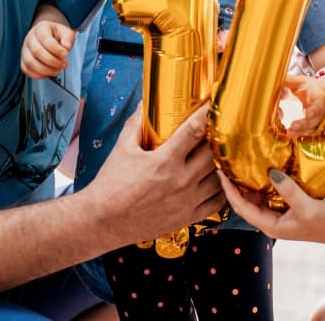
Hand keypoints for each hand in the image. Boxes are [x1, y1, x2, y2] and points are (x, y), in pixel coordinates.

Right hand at [21, 20, 73, 77]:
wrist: (50, 37)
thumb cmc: (57, 35)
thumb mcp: (66, 33)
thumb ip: (68, 38)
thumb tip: (66, 46)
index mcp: (41, 28)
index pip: (45, 38)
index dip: (55, 48)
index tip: (65, 54)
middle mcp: (30, 38)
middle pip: (37, 51)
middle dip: (53, 61)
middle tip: (64, 64)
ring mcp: (25, 50)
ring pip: (30, 62)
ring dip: (45, 70)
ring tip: (57, 70)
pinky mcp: (23, 60)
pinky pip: (26, 70)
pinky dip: (38, 75)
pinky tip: (49, 73)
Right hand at [89, 105, 222, 243]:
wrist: (104, 221)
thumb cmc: (111, 184)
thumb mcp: (122, 148)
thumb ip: (136, 123)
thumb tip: (145, 103)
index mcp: (164, 161)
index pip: (195, 130)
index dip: (206, 114)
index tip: (212, 104)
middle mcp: (180, 181)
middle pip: (213, 153)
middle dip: (215, 139)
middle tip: (216, 130)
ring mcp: (186, 201)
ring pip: (219, 178)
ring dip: (219, 164)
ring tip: (216, 155)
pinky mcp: (187, 218)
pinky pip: (217, 202)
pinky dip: (220, 190)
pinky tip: (215, 181)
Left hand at [217, 168, 324, 245]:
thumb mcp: (306, 207)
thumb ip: (288, 191)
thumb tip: (271, 172)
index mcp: (270, 226)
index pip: (242, 208)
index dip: (229, 191)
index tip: (221, 173)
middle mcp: (271, 221)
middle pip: (245, 203)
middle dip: (234, 185)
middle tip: (226, 164)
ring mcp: (278, 214)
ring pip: (256, 197)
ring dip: (248, 183)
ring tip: (239, 163)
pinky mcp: (287, 207)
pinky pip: (269, 194)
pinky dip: (263, 182)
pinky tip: (262, 168)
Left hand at [282, 74, 324, 136]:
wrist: (321, 94)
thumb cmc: (310, 87)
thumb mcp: (300, 81)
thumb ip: (288, 80)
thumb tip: (273, 79)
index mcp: (318, 97)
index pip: (318, 104)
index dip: (314, 110)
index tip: (308, 114)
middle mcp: (320, 109)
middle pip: (315, 119)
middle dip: (304, 124)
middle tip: (292, 126)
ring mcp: (317, 118)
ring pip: (311, 127)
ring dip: (301, 131)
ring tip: (289, 132)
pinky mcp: (313, 125)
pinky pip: (308, 131)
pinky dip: (300, 133)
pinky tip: (290, 134)